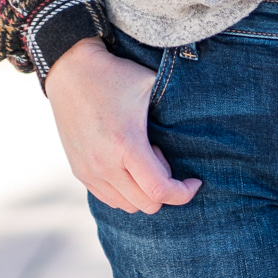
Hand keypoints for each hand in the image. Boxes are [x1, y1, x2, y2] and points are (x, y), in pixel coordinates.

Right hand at [45, 36, 200, 214]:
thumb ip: (177, 104)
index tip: (195, 181)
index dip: (184, 193)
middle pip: (147, 204)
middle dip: (164, 189)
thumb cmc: (116, 75)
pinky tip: (127, 164)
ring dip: (143, 191)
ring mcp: (89, 171)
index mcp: (126, 144)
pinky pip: (110, 200)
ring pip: (128, 206)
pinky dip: (126, 192)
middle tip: (161, 157)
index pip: (160, 191)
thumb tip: (206, 116)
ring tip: (142, 159)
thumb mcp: (152, 83)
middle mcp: (104, 164)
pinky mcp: (79, 172)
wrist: (70, 70)